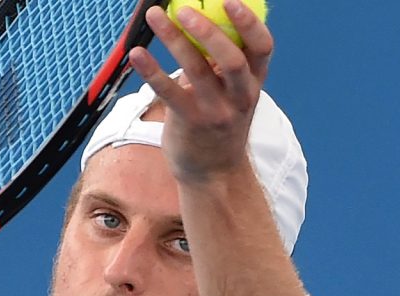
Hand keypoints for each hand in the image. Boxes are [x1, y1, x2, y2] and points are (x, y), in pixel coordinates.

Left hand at [129, 0, 273, 182]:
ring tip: (156, 16)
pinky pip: (168, 93)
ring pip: (196, 70)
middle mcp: (238, 96)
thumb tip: (197, 22)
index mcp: (253, 82)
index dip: (249, 22)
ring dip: (173, 39)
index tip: (230, 0)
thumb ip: (222, 64)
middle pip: (232, 58)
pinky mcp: (188, 122)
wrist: (213, 173)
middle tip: (185, 9)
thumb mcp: (232, 94)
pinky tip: (137, 53)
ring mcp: (214, 111)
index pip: (262, 47)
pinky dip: (151, 71)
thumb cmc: (219, 124)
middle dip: (209, 30)